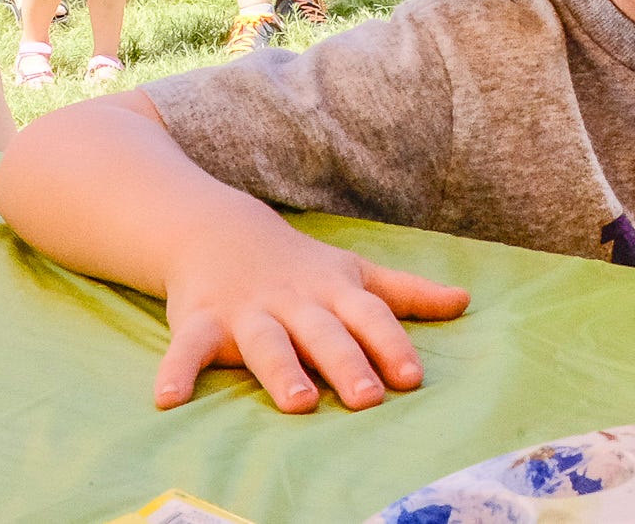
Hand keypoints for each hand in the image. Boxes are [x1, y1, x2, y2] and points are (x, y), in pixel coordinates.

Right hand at [157, 214, 468, 412]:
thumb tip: (465, 302)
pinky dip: (176, 371)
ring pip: (266, 343)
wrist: (221, 231)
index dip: (392, 345)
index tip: (413, 377)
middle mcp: (294, 302)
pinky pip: (185, 348)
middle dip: (347, 364)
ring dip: (281, 371)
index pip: (371, 317)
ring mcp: (246, 311)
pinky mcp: (198, 321)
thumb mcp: (356, 273)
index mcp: (335, 292)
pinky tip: (168, 401)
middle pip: (324, 334)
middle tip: (369, 399)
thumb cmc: (302, 266)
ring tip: (299, 403)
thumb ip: (408, 292)